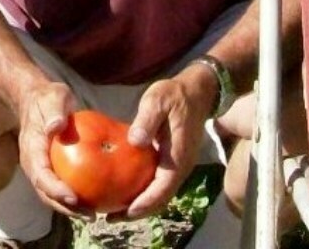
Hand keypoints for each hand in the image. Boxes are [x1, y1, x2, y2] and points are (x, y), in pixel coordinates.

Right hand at [14, 81, 93, 218]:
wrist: (37, 99)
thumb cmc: (47, 98)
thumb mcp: (52, 98)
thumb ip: (54, 111)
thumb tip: (55, 126)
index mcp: (32, 150)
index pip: (41, 176)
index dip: (56, 190)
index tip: (73, 197)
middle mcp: (34, 164)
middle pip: (46, 193)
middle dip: (66, 207)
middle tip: (90, 214)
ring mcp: (41, 168)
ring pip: (52, 194)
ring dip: (71, 207)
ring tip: (94, 213)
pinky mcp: (51, 168)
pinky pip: (60, 186)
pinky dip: (73, 197)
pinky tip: (93, 199)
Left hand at [110, 66, 216, 219]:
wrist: (197, 90)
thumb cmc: (175, 94)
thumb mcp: (158, 100)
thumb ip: (147, 120)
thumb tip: (135, 141)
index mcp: (179, 155)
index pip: (163, 188)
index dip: (144, 203)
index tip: (124, 211)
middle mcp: (182, 166)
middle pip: (161, 198)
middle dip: (138, 211)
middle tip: (111, 218)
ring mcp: (180, 165)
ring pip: (161, 194)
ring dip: (141, 204)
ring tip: (115, 210)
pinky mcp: (175, 162)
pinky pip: (161, 184)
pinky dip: (145, 193)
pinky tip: (126, 190)